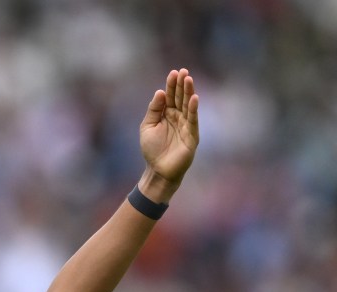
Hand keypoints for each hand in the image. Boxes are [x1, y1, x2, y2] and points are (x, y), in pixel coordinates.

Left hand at [138, 69, 199, 201]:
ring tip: (189, 79)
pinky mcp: (192, 136)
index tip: (173, 73)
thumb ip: (154, 110)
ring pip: (188, 106)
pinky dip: (194, 109)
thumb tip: (160, 92)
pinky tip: (194, 98)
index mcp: (167, 114)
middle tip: (183, 71)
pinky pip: (193, 120)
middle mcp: (178, 117)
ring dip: (189, 93)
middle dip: (182, 85)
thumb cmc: (152, 149)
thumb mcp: (148, 126)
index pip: (170, 96)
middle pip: (180, 98)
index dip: (172, 85)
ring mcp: (186, 126)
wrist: (158, 170)